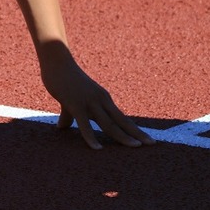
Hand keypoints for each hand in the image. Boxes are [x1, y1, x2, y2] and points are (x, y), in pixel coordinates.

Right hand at [40, 51, 154, 149]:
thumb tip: (62, 127)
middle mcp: (101, 101)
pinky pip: (84, 124)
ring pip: (109, 124)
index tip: (147, 140)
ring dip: (123, 137)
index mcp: (103, 99)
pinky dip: (91, 137)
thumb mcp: (69, 99)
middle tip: (153, 144)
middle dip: (137, 134)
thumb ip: (69, 115)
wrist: (56, 61)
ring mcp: (89, 102)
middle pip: (122, 121)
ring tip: (135, 147)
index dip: (134, 129)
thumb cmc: (63, 78)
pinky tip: (97, 148)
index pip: (122, 118)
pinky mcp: (76, 104)